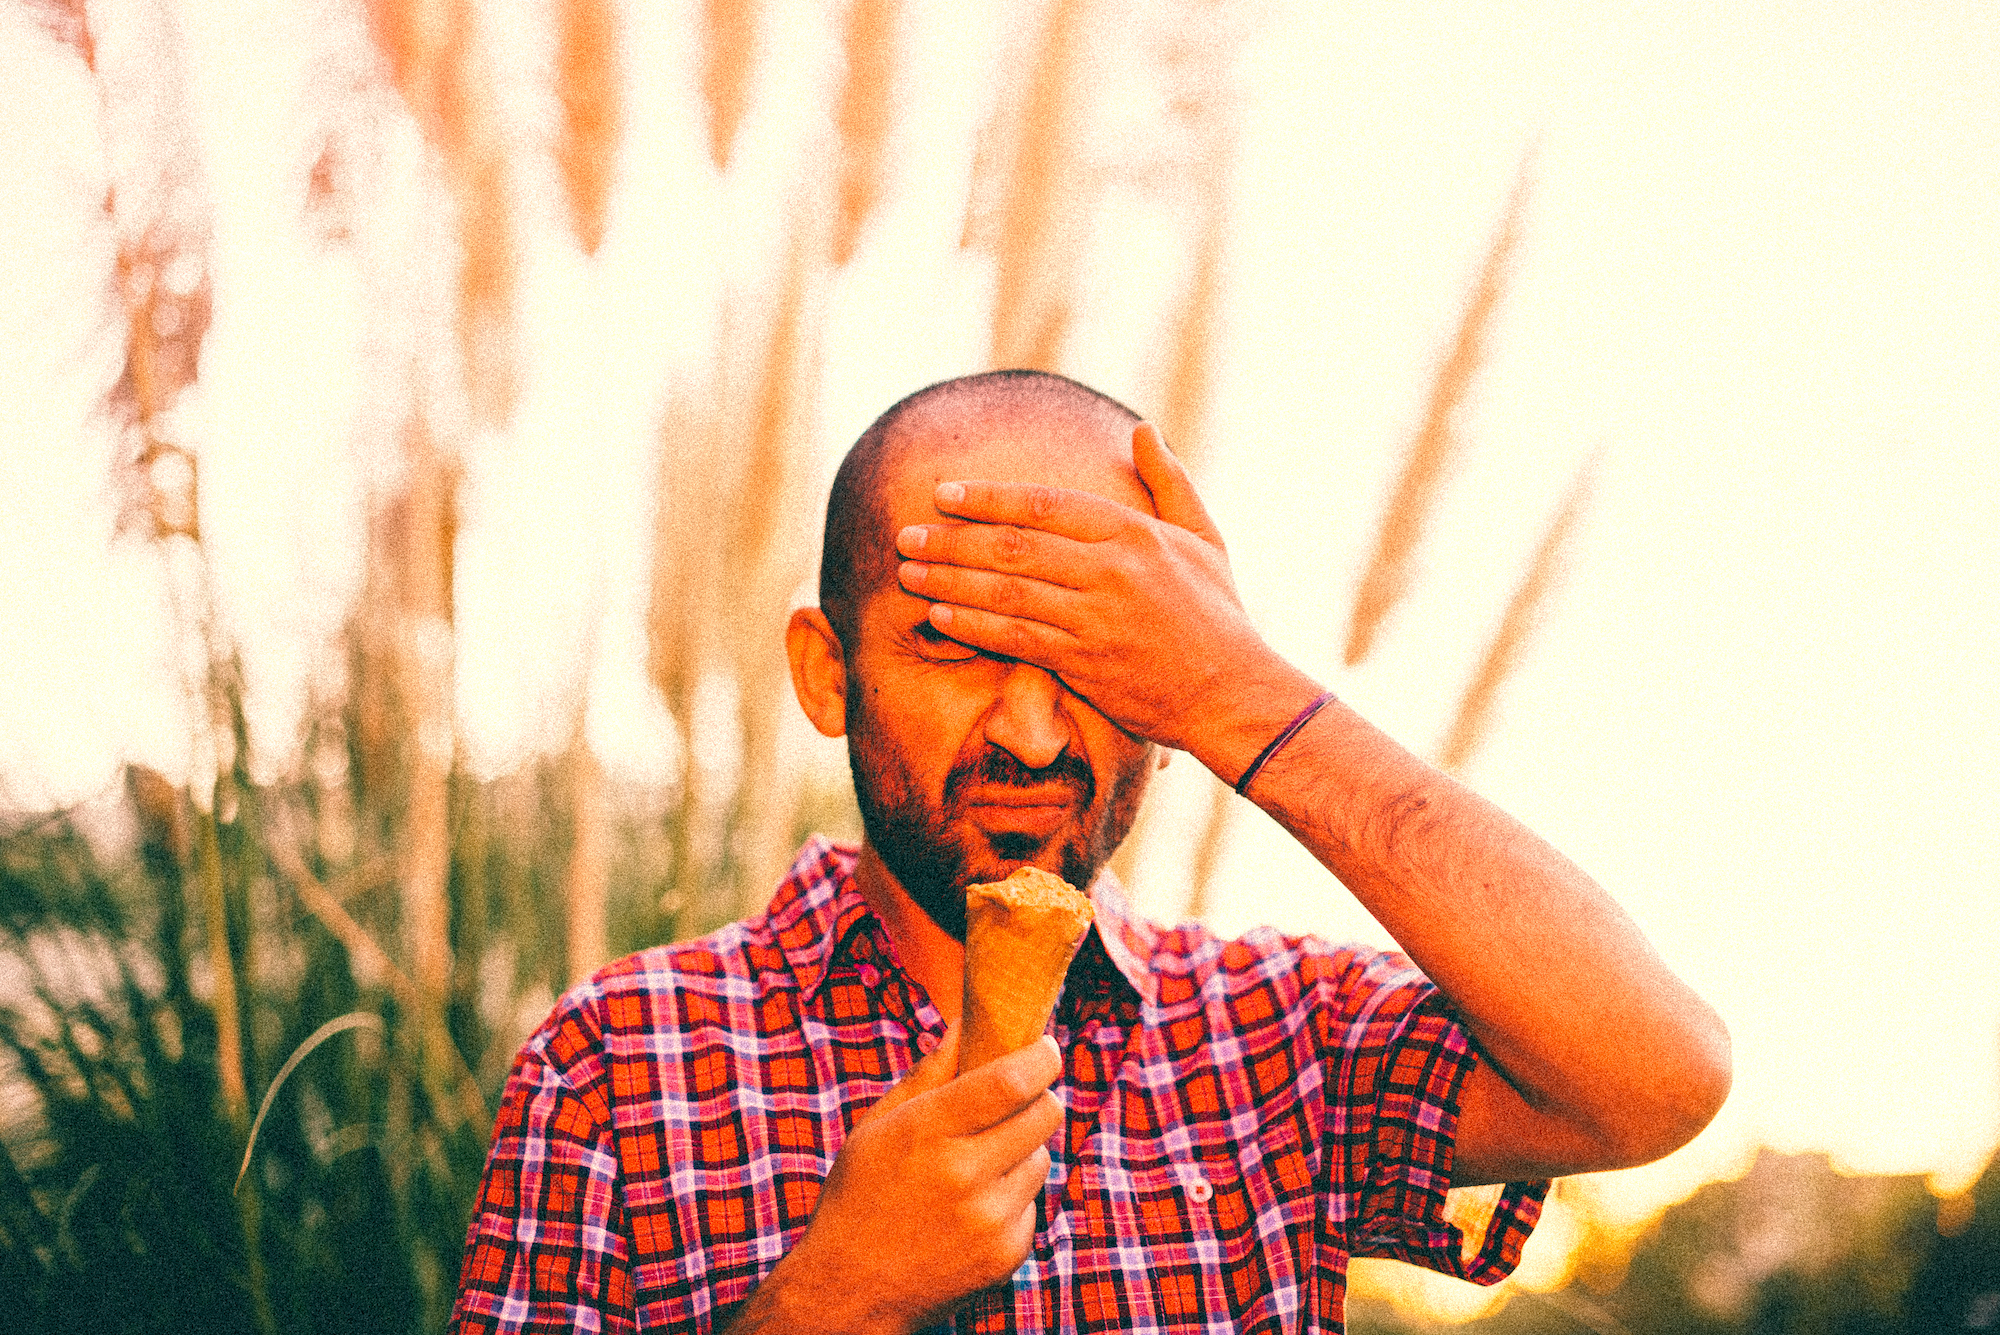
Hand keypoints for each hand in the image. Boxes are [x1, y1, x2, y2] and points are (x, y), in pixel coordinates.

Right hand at [733, 1026, 1063, 1334]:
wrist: (851, 1289)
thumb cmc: (861, 1194)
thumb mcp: (879, 1125)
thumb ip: (929, 1071)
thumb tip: (966, 1019)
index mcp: (927, 1132)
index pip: (1010, 1081)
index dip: (1041, 1057)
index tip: (1046, 1048)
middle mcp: (963, 1175)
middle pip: (1044, 1114)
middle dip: (1040, 1098)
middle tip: (1021, 1099)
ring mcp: (988, 1220)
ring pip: (1041, 1159)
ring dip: (1022, 1151)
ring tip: (978, 1165)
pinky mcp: (1006, 1254)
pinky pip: (1032, 1204)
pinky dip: (1013, 1198)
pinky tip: (972, 1209)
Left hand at [894, 423, 1290, 758]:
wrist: (1233, 693)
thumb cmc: (1217, 613)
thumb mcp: (1204, 537)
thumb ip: (1170, 481)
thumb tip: (1143, 429)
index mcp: (1134, 534)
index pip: (1045, 505)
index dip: (989, 497)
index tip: (945, 493)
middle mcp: (1112, 572)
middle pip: (1014, 546)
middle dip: (953, 539)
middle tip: (908, 535)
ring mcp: (1096, 620)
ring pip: (1007, 592)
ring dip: (951, 580)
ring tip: (909, 572)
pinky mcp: (1085, 664)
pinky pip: (1016, 639)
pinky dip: (974, 625)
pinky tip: (940, 615)